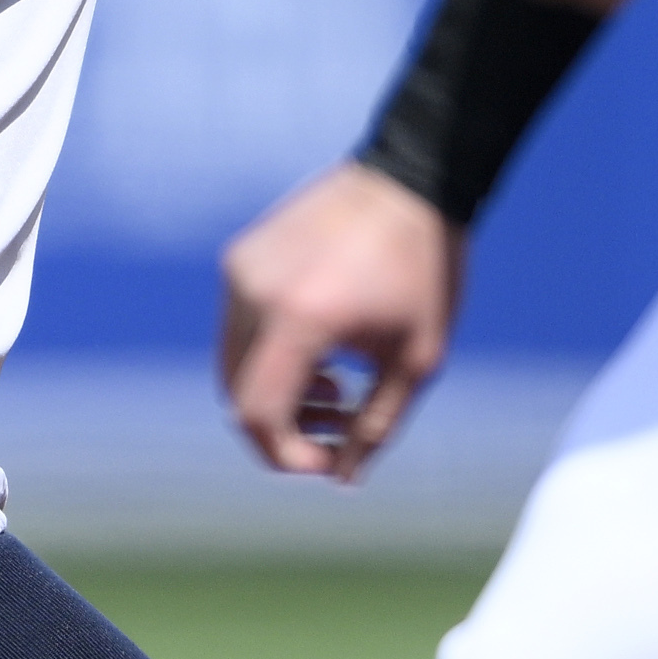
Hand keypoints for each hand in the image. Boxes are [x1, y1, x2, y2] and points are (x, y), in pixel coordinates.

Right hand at [220, 160, 463, 481]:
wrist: (412, 180)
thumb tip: (341, 478)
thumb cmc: (425, 271)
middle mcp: (257, 293)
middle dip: (281, 429)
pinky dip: (269, 355)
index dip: (285, 454)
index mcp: (301, 319)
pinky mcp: (239, 257)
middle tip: (335, 426)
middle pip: (238, 394)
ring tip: (334, 387)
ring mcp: (241, 271)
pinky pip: (238, 327)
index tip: (326, 461)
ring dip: (275, 393)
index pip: (258, 413)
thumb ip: (374, 428)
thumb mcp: (416, 361)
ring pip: (232, 364)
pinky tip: (321, 348)